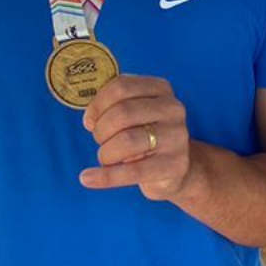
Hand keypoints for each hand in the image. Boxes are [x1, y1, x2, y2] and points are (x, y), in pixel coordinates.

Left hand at [79, 75, 192, 200]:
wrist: (176, 168)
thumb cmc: (148, 136)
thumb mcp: (135, 114)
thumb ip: (112, 106)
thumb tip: (90, 120)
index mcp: (161, 89)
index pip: (121, 87)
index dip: (98, 104)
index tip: (90, 120)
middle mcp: (172, 109)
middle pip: (122, 113)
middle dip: (101, 130)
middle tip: (101, 141)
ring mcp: (176, 137)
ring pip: (127, 141)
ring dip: (106, 152)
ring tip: (107, 158)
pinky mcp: (174, 165)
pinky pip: (133, 171)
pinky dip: (106, 177)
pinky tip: (88, 179)